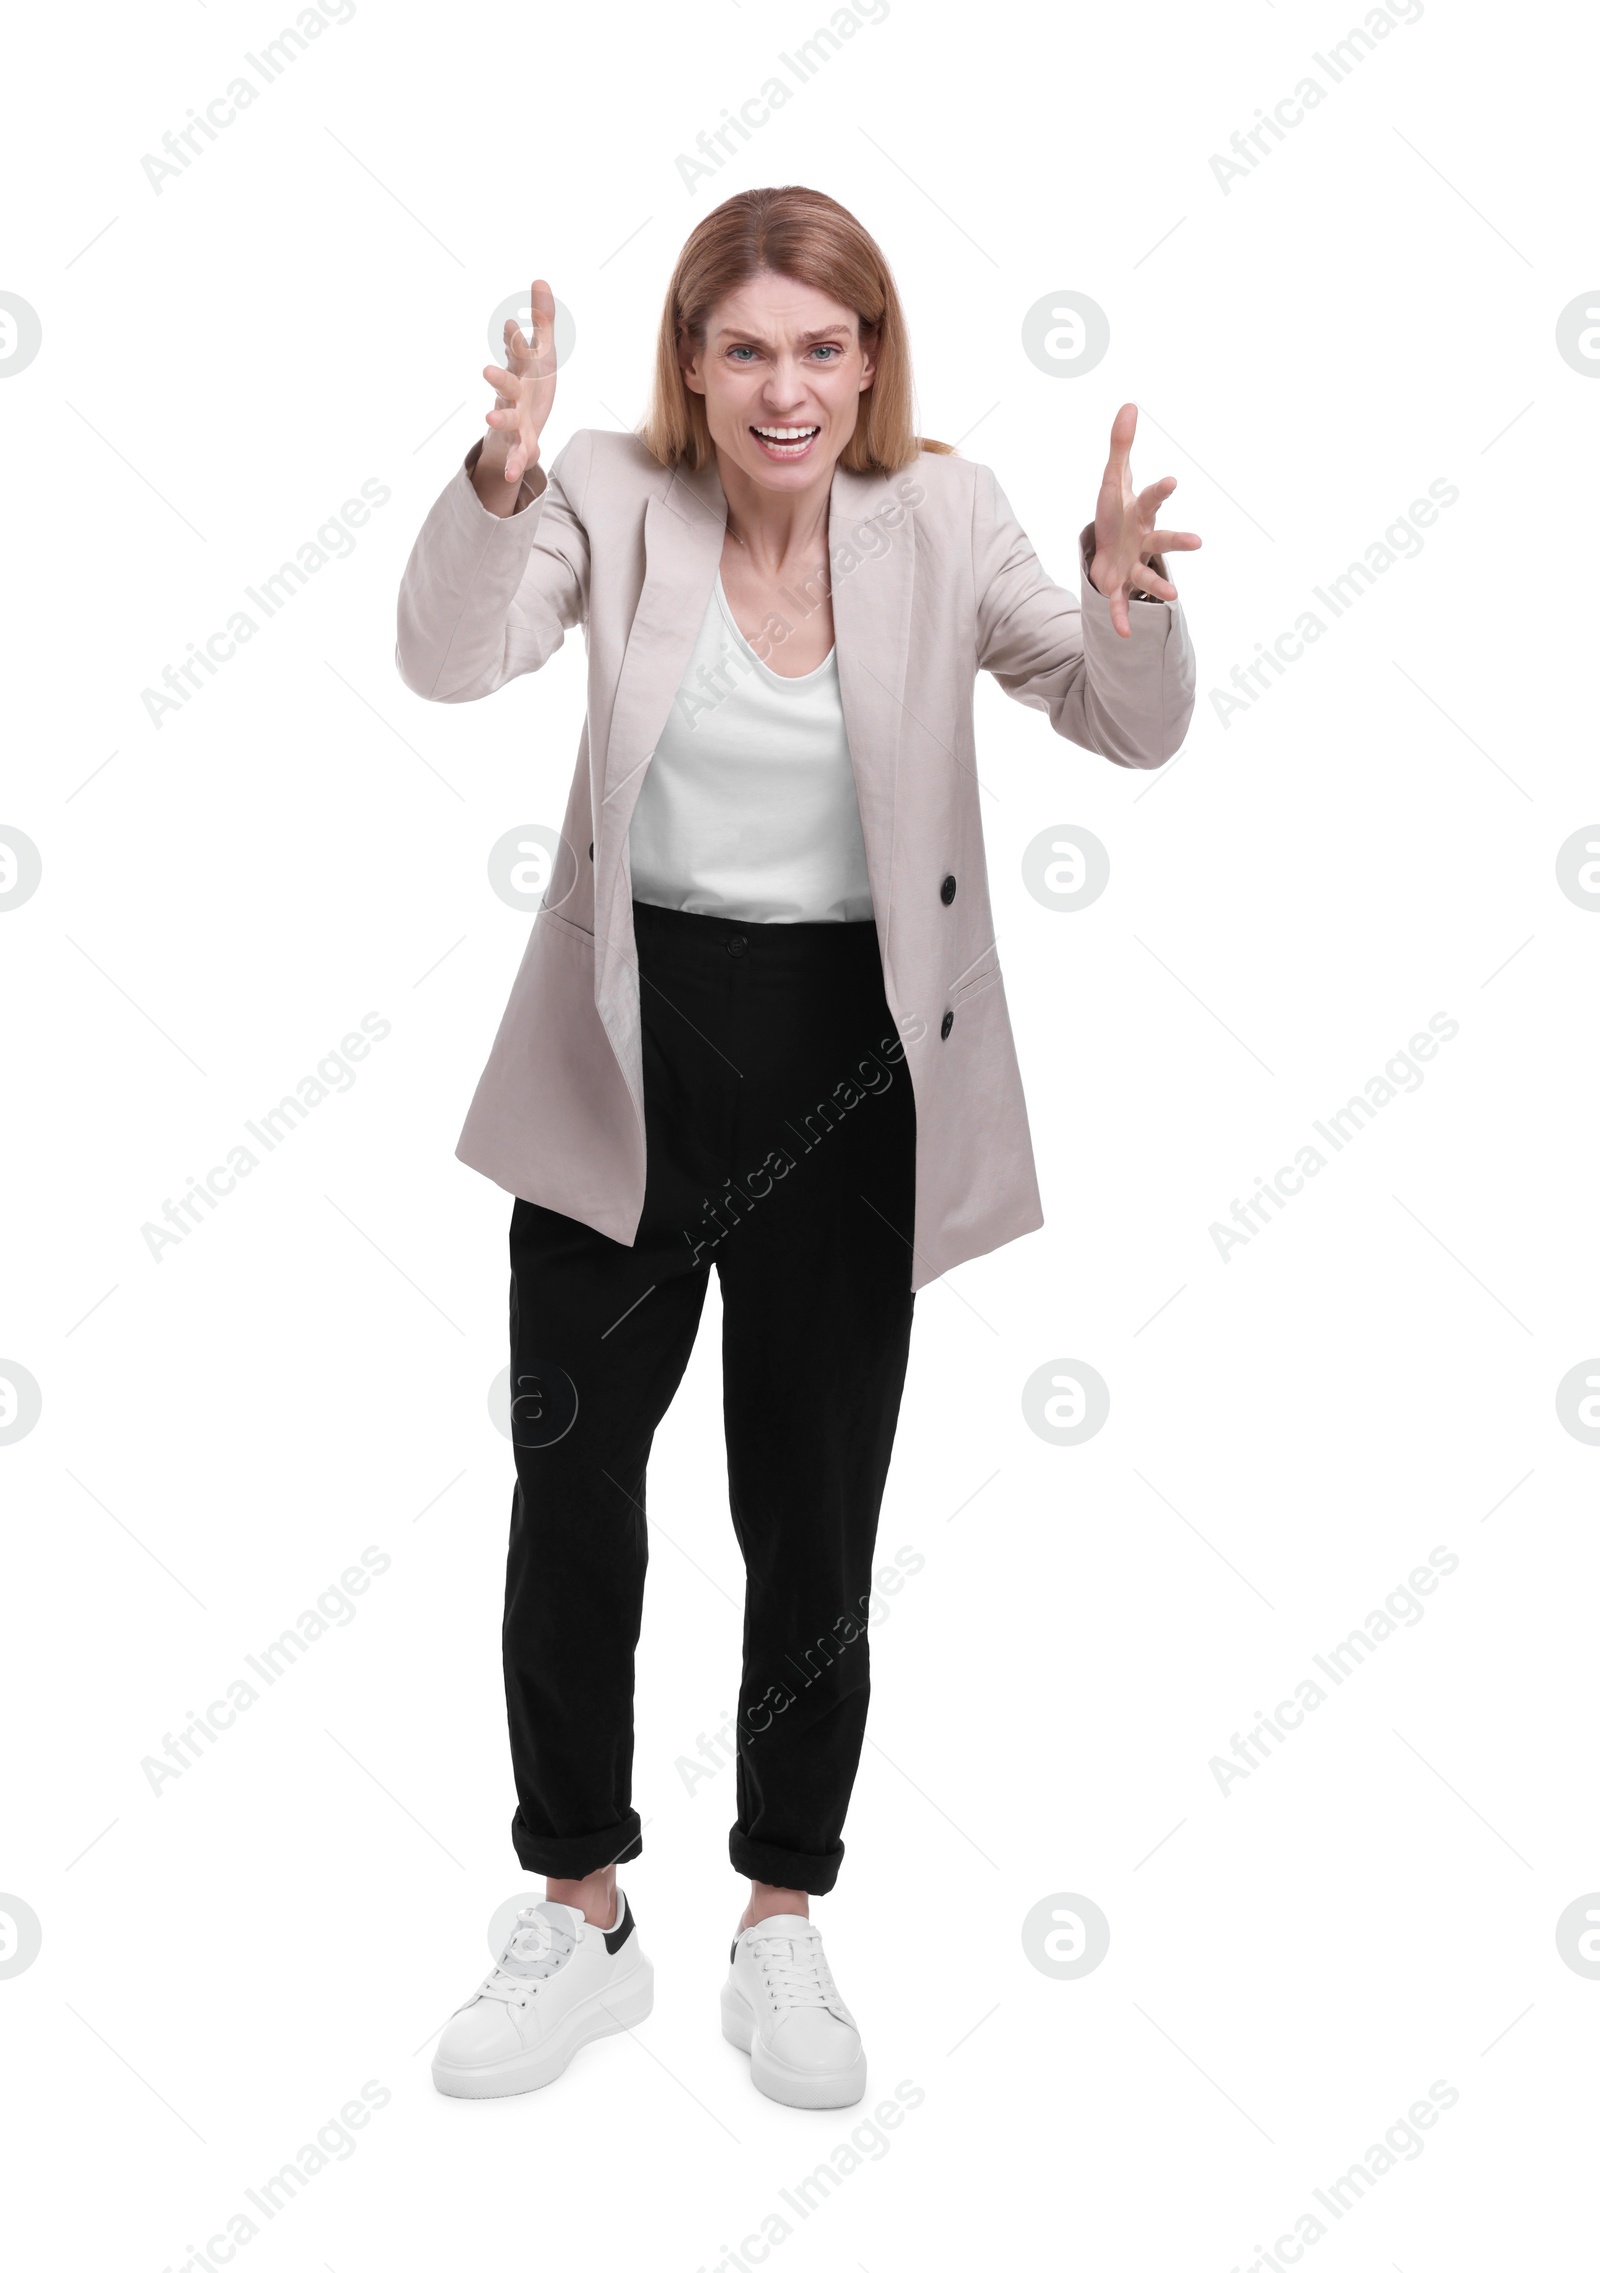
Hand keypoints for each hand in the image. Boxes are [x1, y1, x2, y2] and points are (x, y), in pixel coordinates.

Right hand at [480, 278, 557, 490]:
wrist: (520, 426)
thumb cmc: (532, 384)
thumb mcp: (543, 353)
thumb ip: (543, 320)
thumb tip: (540, 280)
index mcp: (521, 370)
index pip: (520, 353)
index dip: (516, 341)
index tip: (511, 326)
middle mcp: (514, 393)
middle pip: (506, 384)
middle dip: (499, 378)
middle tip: (487, 370)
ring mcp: (516, 419)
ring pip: (506, 418)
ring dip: (499, 417)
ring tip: (488, 418)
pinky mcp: (524, 443)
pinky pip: (520, 454)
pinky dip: (516, 464)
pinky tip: (512, 476)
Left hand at [1088, 402, 1201, 637]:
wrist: (1108, 549)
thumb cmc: (1115, 513)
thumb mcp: (1113, 479)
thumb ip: (1121, 446)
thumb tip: (1129, 404)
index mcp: (1140, 513)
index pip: (1150, 499)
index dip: (1159, 491)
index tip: (1171, 480)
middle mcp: (1142, 540)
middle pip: (1161, 540)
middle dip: (1177, 540)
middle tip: (1197, 542)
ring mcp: (1133, 565)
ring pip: (1148, 575)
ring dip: (1158, 586)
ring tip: (1174, 598)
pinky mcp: (1118, 585)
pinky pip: (1120, 603)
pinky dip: (1121, 618)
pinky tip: (1124, 635)